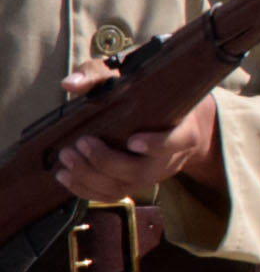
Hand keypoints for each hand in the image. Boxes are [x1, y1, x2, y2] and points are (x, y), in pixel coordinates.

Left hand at [48, 70, 222, 207]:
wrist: (176, 121)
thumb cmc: (151, 93)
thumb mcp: (131, 76)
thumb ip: (99, 75)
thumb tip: (70, 84)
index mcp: (182, 131)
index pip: (176, 143)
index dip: (157, 145)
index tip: (133, 140)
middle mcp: (168, 159)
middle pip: (140, 171)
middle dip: (106, 161)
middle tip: (81, 142)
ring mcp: (150, 175)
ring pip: (122, 187)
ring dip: (89, 176)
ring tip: (66, 157)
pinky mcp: (134, 184)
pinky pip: (111, 195)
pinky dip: (85, 189)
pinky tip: (65, 175)